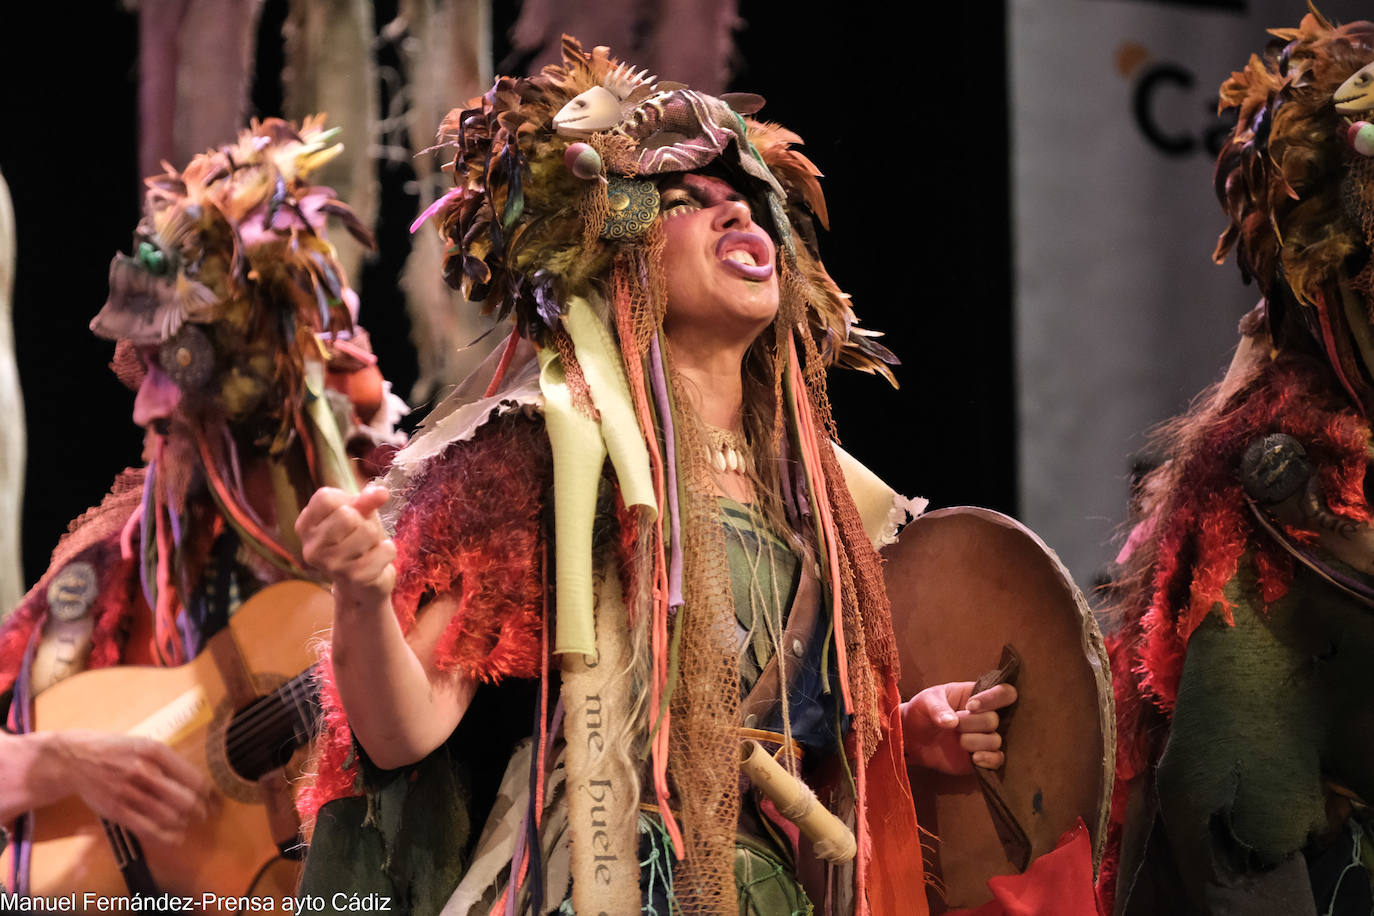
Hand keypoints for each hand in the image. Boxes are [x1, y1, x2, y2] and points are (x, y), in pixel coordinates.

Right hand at [44, 731, 210, 843]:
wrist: (74, 759)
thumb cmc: (114, 750)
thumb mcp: (143, 744)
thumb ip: (167, 761)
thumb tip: (195, 781)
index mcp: (155, 751)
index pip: (193, 777)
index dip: (207, 792)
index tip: (213, 798)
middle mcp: (143, 771)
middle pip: (185, 799)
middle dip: (200, 810)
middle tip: (205, 813)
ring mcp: (128, 792)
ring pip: (168, 816)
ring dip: (184, 823)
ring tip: (188, 822)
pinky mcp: (116, 810)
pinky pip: (147, 828)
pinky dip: (166, 836)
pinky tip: (175, 836)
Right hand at [296, 485, 395, 604]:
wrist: (362, 583)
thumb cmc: (356, 539)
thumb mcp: (358, 513)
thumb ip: (367, 499)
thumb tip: (382, 492)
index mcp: (305, 526)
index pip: (325, 498)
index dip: (346, 500)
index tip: (349, 512)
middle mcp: (311, 548)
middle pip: (346, 515)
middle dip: (363, 520)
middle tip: (360, 534)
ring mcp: (331, 566)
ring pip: (367, 532)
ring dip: (376, 537)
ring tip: (367, 547)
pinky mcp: (354, 578)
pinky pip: (385, 550)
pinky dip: (388, 551)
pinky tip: (377, 559)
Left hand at [901, 681, 1016, 774]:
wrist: (912, 737)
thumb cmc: (922, 711)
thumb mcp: (926, 701)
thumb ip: (938, 708)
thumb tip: (952, 722)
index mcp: (978, 695)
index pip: (1004, 693)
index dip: (993, 699)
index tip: (970, 706)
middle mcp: (986, 715)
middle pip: (996, 719)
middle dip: (973, 723)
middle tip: (955, 725)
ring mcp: (984, 737)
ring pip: (995, 740)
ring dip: (975, 741)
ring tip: (958, 740)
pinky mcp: (982, 757)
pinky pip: (997, 759)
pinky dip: (988, 759)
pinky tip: (974, 758)